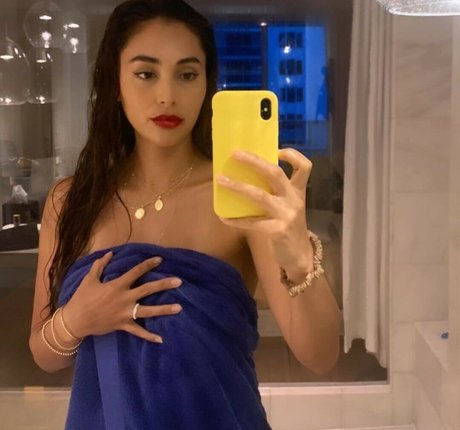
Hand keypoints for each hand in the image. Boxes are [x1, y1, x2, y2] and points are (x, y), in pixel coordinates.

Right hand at [64, 251, 182, 342]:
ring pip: (148, 310)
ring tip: (179, 307)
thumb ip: (100, 265)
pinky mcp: (123, 325)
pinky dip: (149, 336)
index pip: (136, 272)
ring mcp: (125, 313)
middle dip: (164, 285)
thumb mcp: (90, 279)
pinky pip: (138, 331)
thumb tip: (111, 253)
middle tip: (179, 281)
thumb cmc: (82, 298)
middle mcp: (124, 298)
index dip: (148, 265)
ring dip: (164, 309)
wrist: (74, 321)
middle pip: (148, 290)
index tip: (160, 259)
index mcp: (117, 285)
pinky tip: (161, 339)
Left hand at [216, 148, 312, 269]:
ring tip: (220, 180)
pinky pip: (252, 222)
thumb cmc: (289, 227)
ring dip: (238, 187)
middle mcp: (294, 200)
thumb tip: (247, 176)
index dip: (292, 155)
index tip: (275, 150)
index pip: (304, 167)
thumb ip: (276, 192)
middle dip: (254, 161)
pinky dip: (236, 219)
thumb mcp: (288, 206)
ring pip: (259, 195)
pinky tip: (223, 217)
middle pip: (275, 173)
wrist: (299, 256)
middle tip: (235, 154)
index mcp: (298, 191)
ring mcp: (286, 214)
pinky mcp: (277, 230)